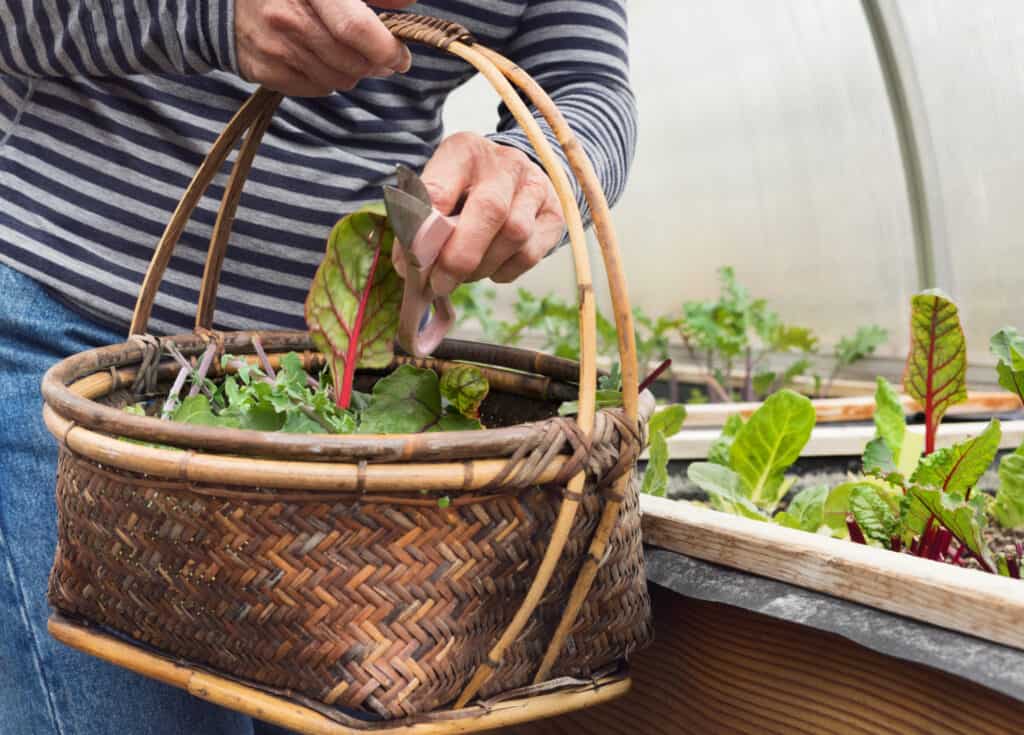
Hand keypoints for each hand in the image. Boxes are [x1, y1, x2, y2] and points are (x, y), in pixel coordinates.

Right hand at [235, 0, 414, 95]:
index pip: (356, 29)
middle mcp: (288, 18)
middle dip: (374, 65)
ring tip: (348, 55)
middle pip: (351, 62)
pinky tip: (320, 60)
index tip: (400, 55)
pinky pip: (313, 89)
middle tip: (381, 58)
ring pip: (336, 80)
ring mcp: (273, 46)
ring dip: (352, 73)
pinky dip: (325, 80)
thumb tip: (407, 0)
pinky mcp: (262, 69)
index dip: (386, 49)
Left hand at [420, 133, 564, 294]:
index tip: (411, 260)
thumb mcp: (440, 190)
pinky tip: (490, 268)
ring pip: (514, 235)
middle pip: (489, 210)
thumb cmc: (466, 188)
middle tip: (439, 283)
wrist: (514, 179)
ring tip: (464, 275)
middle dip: (461, 256)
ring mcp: (536, 187)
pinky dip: (504, 270)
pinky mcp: (554, 216)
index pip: (441, 189)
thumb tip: (409, 263)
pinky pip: (530, 254)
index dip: (423, 231)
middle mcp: (506, 163)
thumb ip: (422, 219)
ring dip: (483, 266)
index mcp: (466, 150)